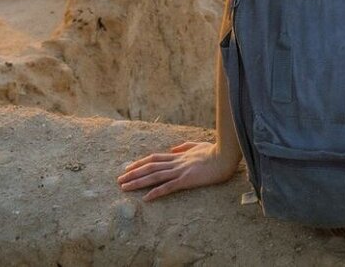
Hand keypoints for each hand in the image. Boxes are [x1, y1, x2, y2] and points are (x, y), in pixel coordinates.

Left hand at [116, 141, 239, 201]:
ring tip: (125, 187)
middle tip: (119, 180)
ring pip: (154, 176)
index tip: (128, 168)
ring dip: (138, 182)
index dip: (140, 163)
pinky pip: (168, 187)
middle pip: (149, 167)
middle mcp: (176, 162)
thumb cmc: (215, 151)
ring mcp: (180, 171)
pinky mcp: (186, 180)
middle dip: (133, 174)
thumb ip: (185, 146)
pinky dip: (156, 192)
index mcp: (178, 156)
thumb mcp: (198, 145)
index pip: (154, 159)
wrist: (225, 156)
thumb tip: (173, 148)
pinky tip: (146, 198)